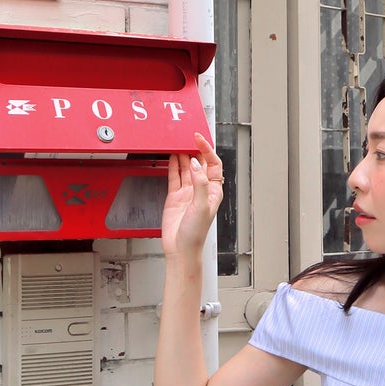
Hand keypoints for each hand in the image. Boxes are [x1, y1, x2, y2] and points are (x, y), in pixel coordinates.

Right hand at [160, 132, 223, 260]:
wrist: (180, 249)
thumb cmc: (195, 234)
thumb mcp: (201, 206)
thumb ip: (199, 184)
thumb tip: (196, 164)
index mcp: (213, 190)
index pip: (213, 164)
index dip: (207, 150)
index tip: (199, 139)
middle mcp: (201, 189)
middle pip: (200, 163)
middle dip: (194, 149)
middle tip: (187, 136)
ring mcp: (187, 192)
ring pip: (186, 168)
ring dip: (183, 155)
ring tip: (178, 142)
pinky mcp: (175, 196)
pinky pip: (174, 176)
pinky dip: (172, 165)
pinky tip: (171, 156)